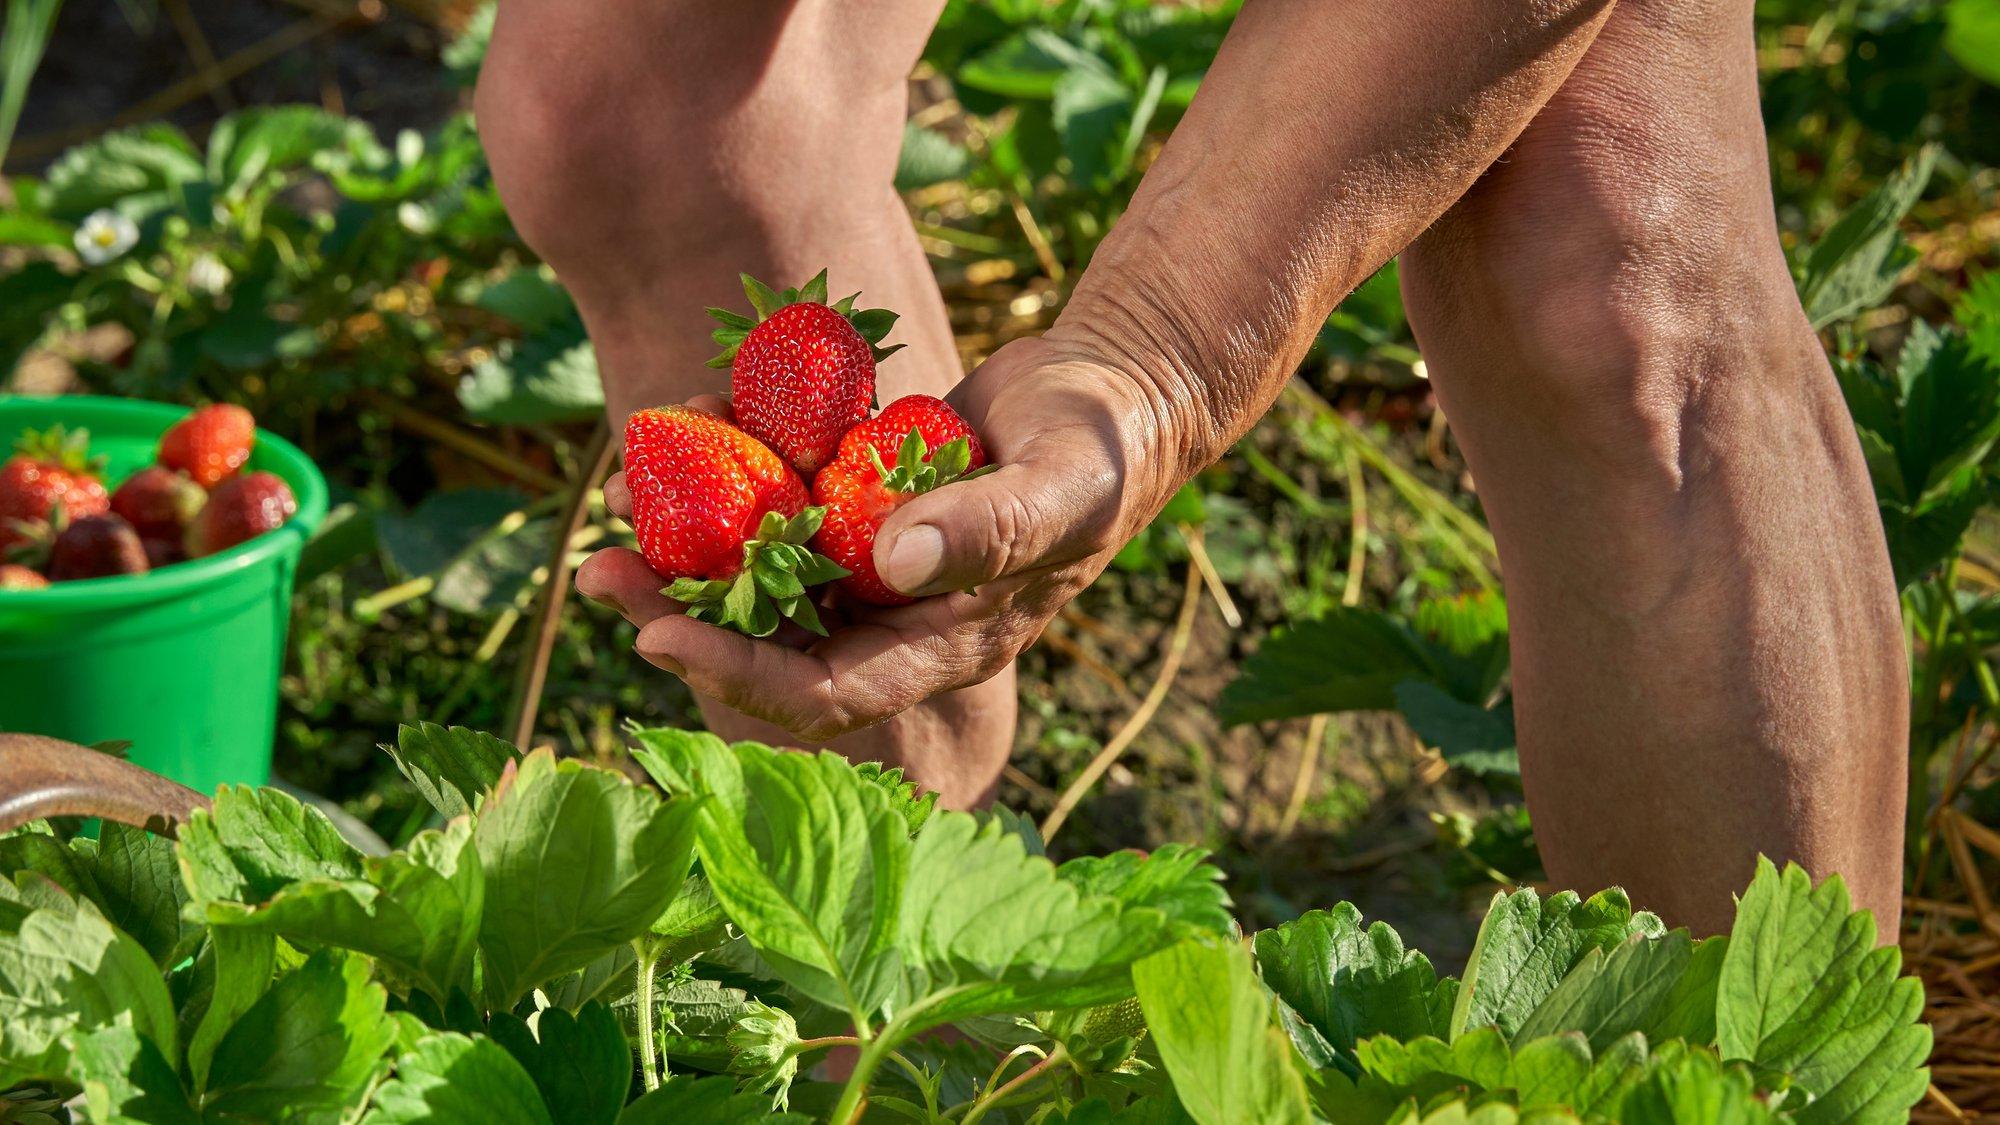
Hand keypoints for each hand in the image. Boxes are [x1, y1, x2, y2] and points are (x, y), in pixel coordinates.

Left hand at [576, 335, 1172, 740]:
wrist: (1110, 395)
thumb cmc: (1100, 450)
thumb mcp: (1063, 487)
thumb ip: (993, 529)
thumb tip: (896, 564)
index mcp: (940, 645)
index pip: (826, 691)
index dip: (738, 675)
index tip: (659, 636)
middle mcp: (891, 617)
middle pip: (766, 639)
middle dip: (676, 610)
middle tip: (599, 571)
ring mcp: (867, 561)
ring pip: (755, 573)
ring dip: (682, 543)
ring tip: (616, 497)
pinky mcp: (854, 502)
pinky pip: (776, 504)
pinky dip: (727, 473)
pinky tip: (683, 422)